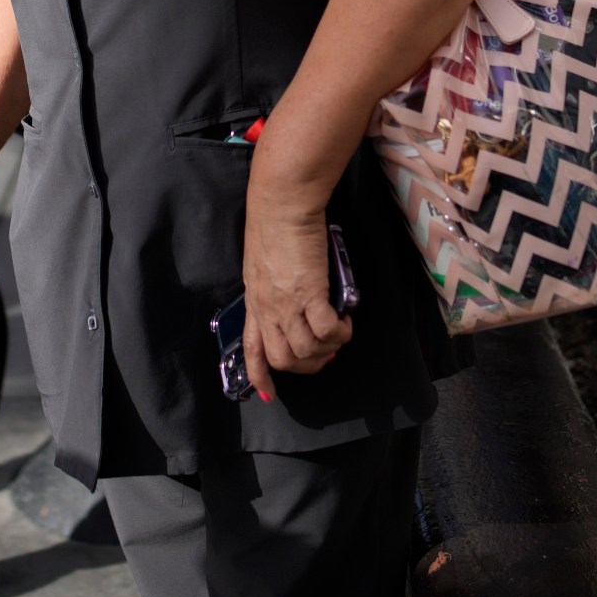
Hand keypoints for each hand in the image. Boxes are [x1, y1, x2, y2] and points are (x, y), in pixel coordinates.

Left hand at [240, 202, 351, 402]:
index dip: (260, 375)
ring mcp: (286, 304)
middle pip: (282, 359)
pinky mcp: (310, 293)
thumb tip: (299, 300)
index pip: (251, 349)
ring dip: (328, 349)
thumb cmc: (274, 223)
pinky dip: (340, 333)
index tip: (269, 393)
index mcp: (254, 301)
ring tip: (339, 331)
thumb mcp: (264, 263)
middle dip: (307, 365)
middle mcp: (267, 308)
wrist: (283, 204)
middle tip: (325, 352)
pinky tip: (346, 321)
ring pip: (306, 351)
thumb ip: (275, 286)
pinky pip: (327, 330)